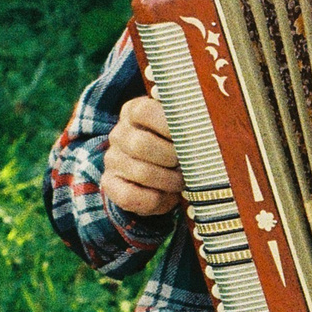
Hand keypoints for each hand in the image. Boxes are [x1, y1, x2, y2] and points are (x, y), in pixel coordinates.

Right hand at [102, 95, 183, 216]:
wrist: (155, 177)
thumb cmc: (172, 147)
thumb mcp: (178, 130)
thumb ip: (185, 124)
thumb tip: (201, 126)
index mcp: (133, 111)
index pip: (144, 112)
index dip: (169, 126)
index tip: (191, 137)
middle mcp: (119, 134)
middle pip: (141, 144)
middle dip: (172, 158)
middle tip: (188, 164)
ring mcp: (113, 159)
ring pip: (141, 172)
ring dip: (169, 181)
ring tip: (181, 181)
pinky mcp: (110, 184)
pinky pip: (130, 196)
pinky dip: (154, 200)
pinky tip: (165, 196)